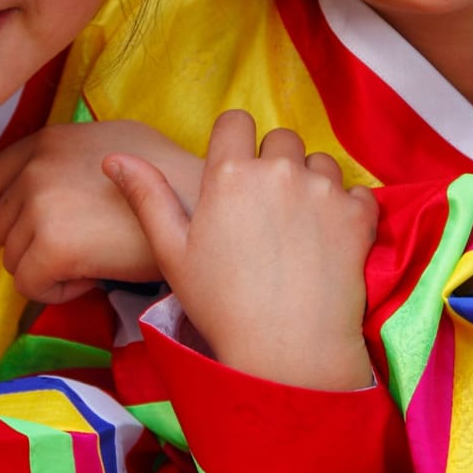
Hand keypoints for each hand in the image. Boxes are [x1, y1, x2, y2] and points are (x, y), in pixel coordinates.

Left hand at [0, 120, 202, 302]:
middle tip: (81, 245)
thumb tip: (49, 173)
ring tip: (92, 258)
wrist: (200, 207)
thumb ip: (71, 153)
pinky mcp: (52, 246)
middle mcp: (36, 168)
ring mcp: (40, 206)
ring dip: (47, 267)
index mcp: (48, 139)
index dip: (20, 208)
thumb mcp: (115, 140)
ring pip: (12, 259)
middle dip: (33, 243)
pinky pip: (29, 286)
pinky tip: (93, 276)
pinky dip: (58, 291)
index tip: (53, 221)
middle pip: (1, 225)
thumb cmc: (170, 178)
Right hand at [105, 110, 377, 391]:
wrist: (287, 352)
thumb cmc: (221, 304)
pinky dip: (347, 209)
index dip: (234, 143)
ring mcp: (324, 190)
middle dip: (274, 163)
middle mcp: (278, 170)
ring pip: (319, 162)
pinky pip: (356, 191)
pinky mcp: (358, 214)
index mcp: (229, 173)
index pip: (236, 120)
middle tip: (266, 211)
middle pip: (281, 139)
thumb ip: (146, 196)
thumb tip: (113, 157)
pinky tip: (330, 241)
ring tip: (298, 228)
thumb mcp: (172, 252)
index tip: (235, 174)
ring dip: (311, 182)